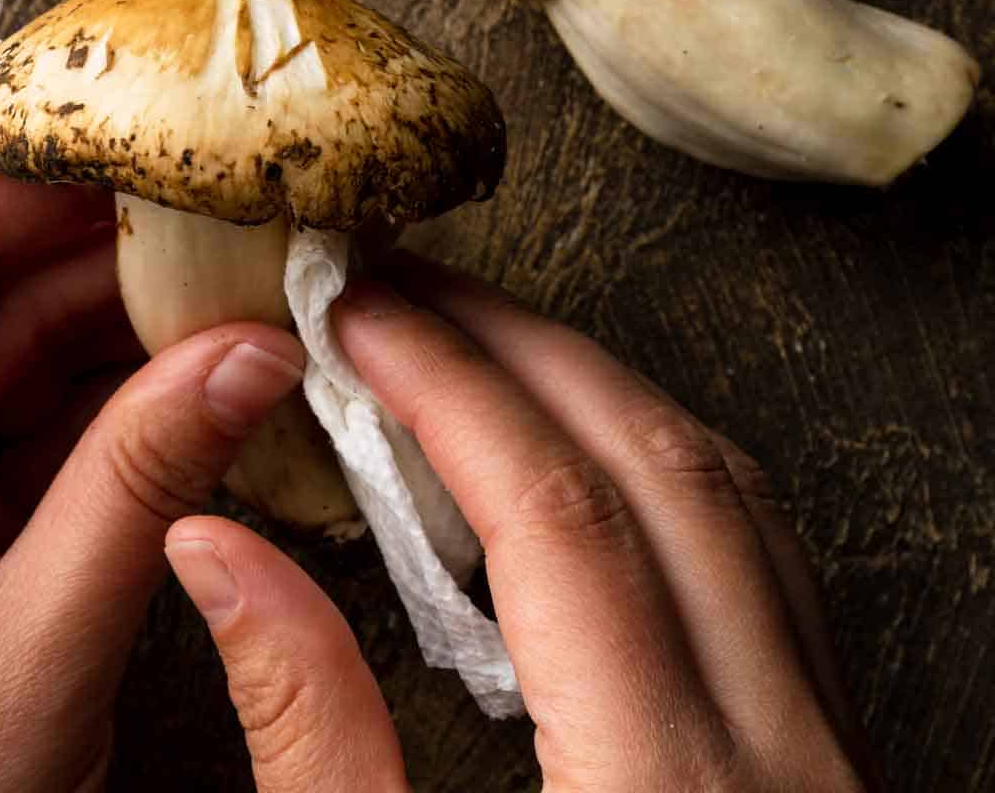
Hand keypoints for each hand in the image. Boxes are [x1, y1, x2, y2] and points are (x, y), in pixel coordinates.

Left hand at [0, 170, 305, 791]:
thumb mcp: (25, 655)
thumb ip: (145, 486)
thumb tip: (252, 357)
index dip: (51, 198)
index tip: (164, 179)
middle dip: (119, 278)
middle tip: (236, 259)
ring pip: (21, 363)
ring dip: (134, 347)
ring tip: (238, 325)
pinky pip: (37, 433)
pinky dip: (123, 419)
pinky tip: (201, 397)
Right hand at [166, 252, 880, 791]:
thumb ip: (306, 727)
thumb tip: (218, 554)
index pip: (555, 511)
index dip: (448, 386)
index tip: (360, 317)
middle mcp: (777, 755)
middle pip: (653, 465)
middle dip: (517, 346)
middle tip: (406, 294)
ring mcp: (822, 751)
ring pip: (722, 491)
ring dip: (592, 388)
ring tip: (476, 341)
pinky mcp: (820, 756)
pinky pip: (749, 551)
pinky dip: (654, 463)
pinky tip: (578, 449)